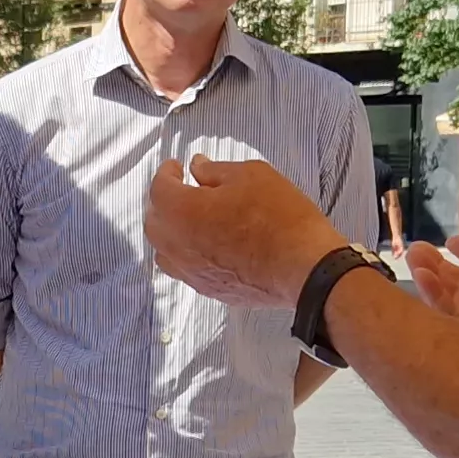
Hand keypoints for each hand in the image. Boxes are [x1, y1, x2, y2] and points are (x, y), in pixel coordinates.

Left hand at [146, 155, 345, 308]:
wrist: (305, 266)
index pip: (159, 189)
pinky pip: (186, 271)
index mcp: (183, 212)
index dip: (166, 173)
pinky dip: (188, 255)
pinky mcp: (211, 290)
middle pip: (154, 222)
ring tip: (190, 220)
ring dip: (171, 232)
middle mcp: (179, 246)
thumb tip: (198, 167)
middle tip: (180, 190)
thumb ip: (215, 170)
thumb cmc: (280, 219)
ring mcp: (193, 273)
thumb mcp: (250, 175)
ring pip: (164, 252)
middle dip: (162, 203)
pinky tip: (207, 246)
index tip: (175, 166)